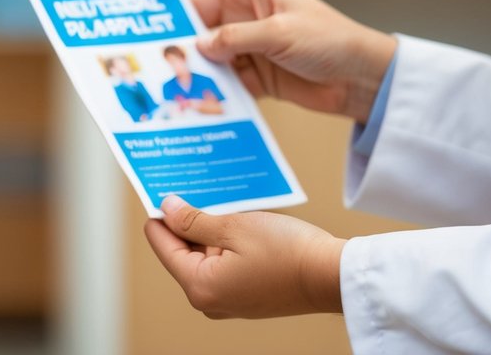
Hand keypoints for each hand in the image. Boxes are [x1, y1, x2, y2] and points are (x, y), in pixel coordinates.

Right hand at [135, 0, 395, 122]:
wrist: (362, 79)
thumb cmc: (329, 40)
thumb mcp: (279, 33)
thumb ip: (236, 39)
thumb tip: (198, 47)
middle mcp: (242, 12)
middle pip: (194, 18)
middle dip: (172, 32)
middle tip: (143, 47)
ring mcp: (245, 44)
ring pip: (204, 53)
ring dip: (190, 68)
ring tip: (164, 81)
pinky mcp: (252, 74)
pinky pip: (221, 80)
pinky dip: (210, 92)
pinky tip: (193, 104)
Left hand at [144, 196, 343, 318]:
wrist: (330, 276)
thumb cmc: (286, 252)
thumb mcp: (233, 227)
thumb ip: (194, 221)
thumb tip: (166, 209)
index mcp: (199, 286)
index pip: (162, 245)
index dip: (160, 214)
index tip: (161, 189)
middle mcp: (208, 300)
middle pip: (181, 253)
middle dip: (185, 222)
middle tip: (191, 188)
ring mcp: (227, 301)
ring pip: (203, 258)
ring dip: (208, 231)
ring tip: (218, 201)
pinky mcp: (244, 297)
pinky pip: (222, 266)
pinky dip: (224, 244)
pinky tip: (235, 221)